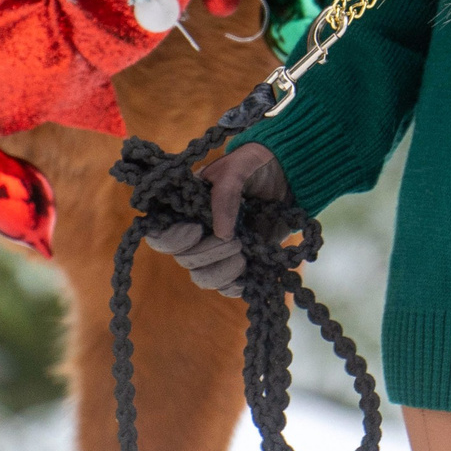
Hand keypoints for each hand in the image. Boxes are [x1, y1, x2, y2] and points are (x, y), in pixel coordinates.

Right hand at [143, 142, 288, 295]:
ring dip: (221, 271)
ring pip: (203, 276)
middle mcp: (198, 231)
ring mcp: (218, 249)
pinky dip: (234, 285)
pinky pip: (227, 285)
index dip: (173, 238)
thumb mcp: (238, 168)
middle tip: (234, 240)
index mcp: (187, 207)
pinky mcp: (240, 261)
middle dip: (207, 253)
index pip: (162, 232)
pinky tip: (246, 275)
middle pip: (185, 258)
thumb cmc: (255, 166)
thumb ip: (224, 195)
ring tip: (243, 255)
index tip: (197, 230)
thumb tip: (221, 234)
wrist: (288, 175)